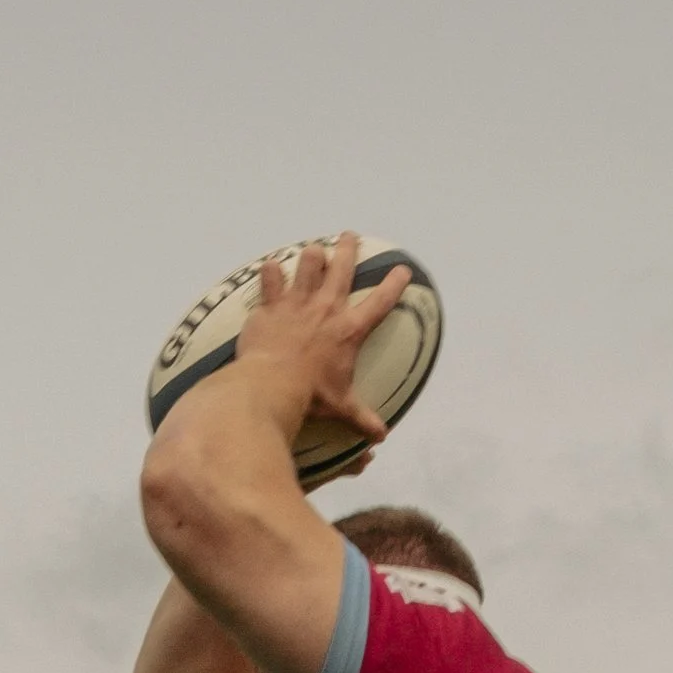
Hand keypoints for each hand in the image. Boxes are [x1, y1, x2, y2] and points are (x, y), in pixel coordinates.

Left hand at [233, 231, 410, 454]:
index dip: (394, 284)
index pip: (379, 302)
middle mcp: (326, 308)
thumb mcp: (341, 406)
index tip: (402, 270)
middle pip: (342, 267)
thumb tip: (381, 437)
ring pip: (308, 263)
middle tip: (349, 236)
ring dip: (312, 256)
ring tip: (313, 252)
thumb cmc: (310, 396)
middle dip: (348, 248)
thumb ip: (362, 417)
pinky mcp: (271, 305)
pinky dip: (271, 273)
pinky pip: (270, 278)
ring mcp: (298, 303)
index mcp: (349, 330)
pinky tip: (271, 269)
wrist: (272, 386)